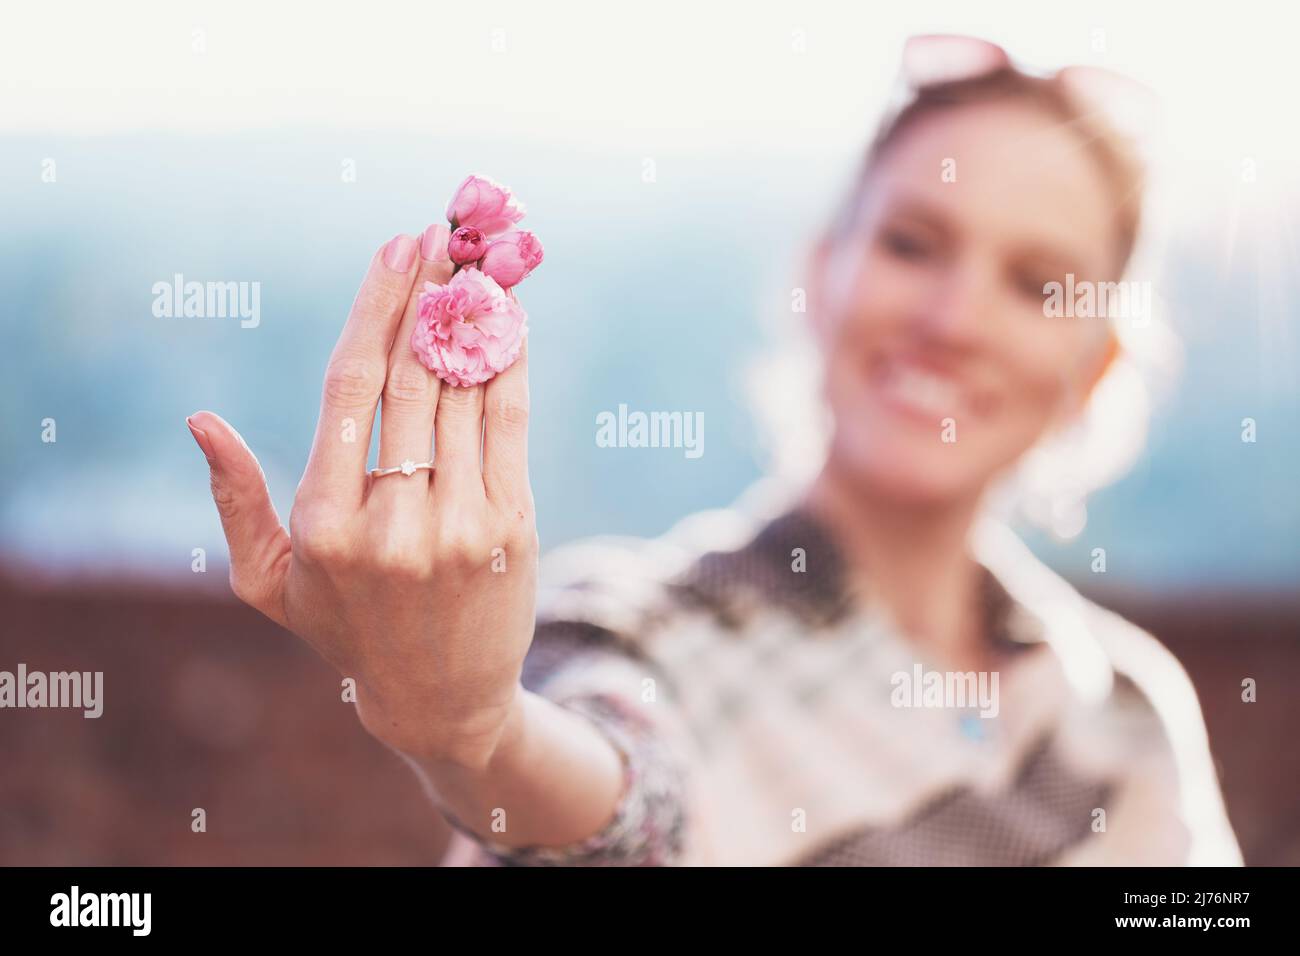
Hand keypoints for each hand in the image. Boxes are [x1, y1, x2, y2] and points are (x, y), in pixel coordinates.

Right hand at [186, 227, 538, 768]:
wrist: (442, 698)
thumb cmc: (346, 629)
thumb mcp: (270, 581)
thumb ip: (237, 501)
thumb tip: (200, 422)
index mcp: (323, 524)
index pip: (348, 388)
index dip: (374, 309)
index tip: (393, 251)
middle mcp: (392, 522)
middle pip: (411, 378)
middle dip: (427, 294)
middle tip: (441, 233)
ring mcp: (459, 526)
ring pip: (466, 394)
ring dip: (473, 316)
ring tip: (477, 259)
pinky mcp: (513, 528)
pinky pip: (510, 426)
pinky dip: (510, 365)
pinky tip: (509, 320)